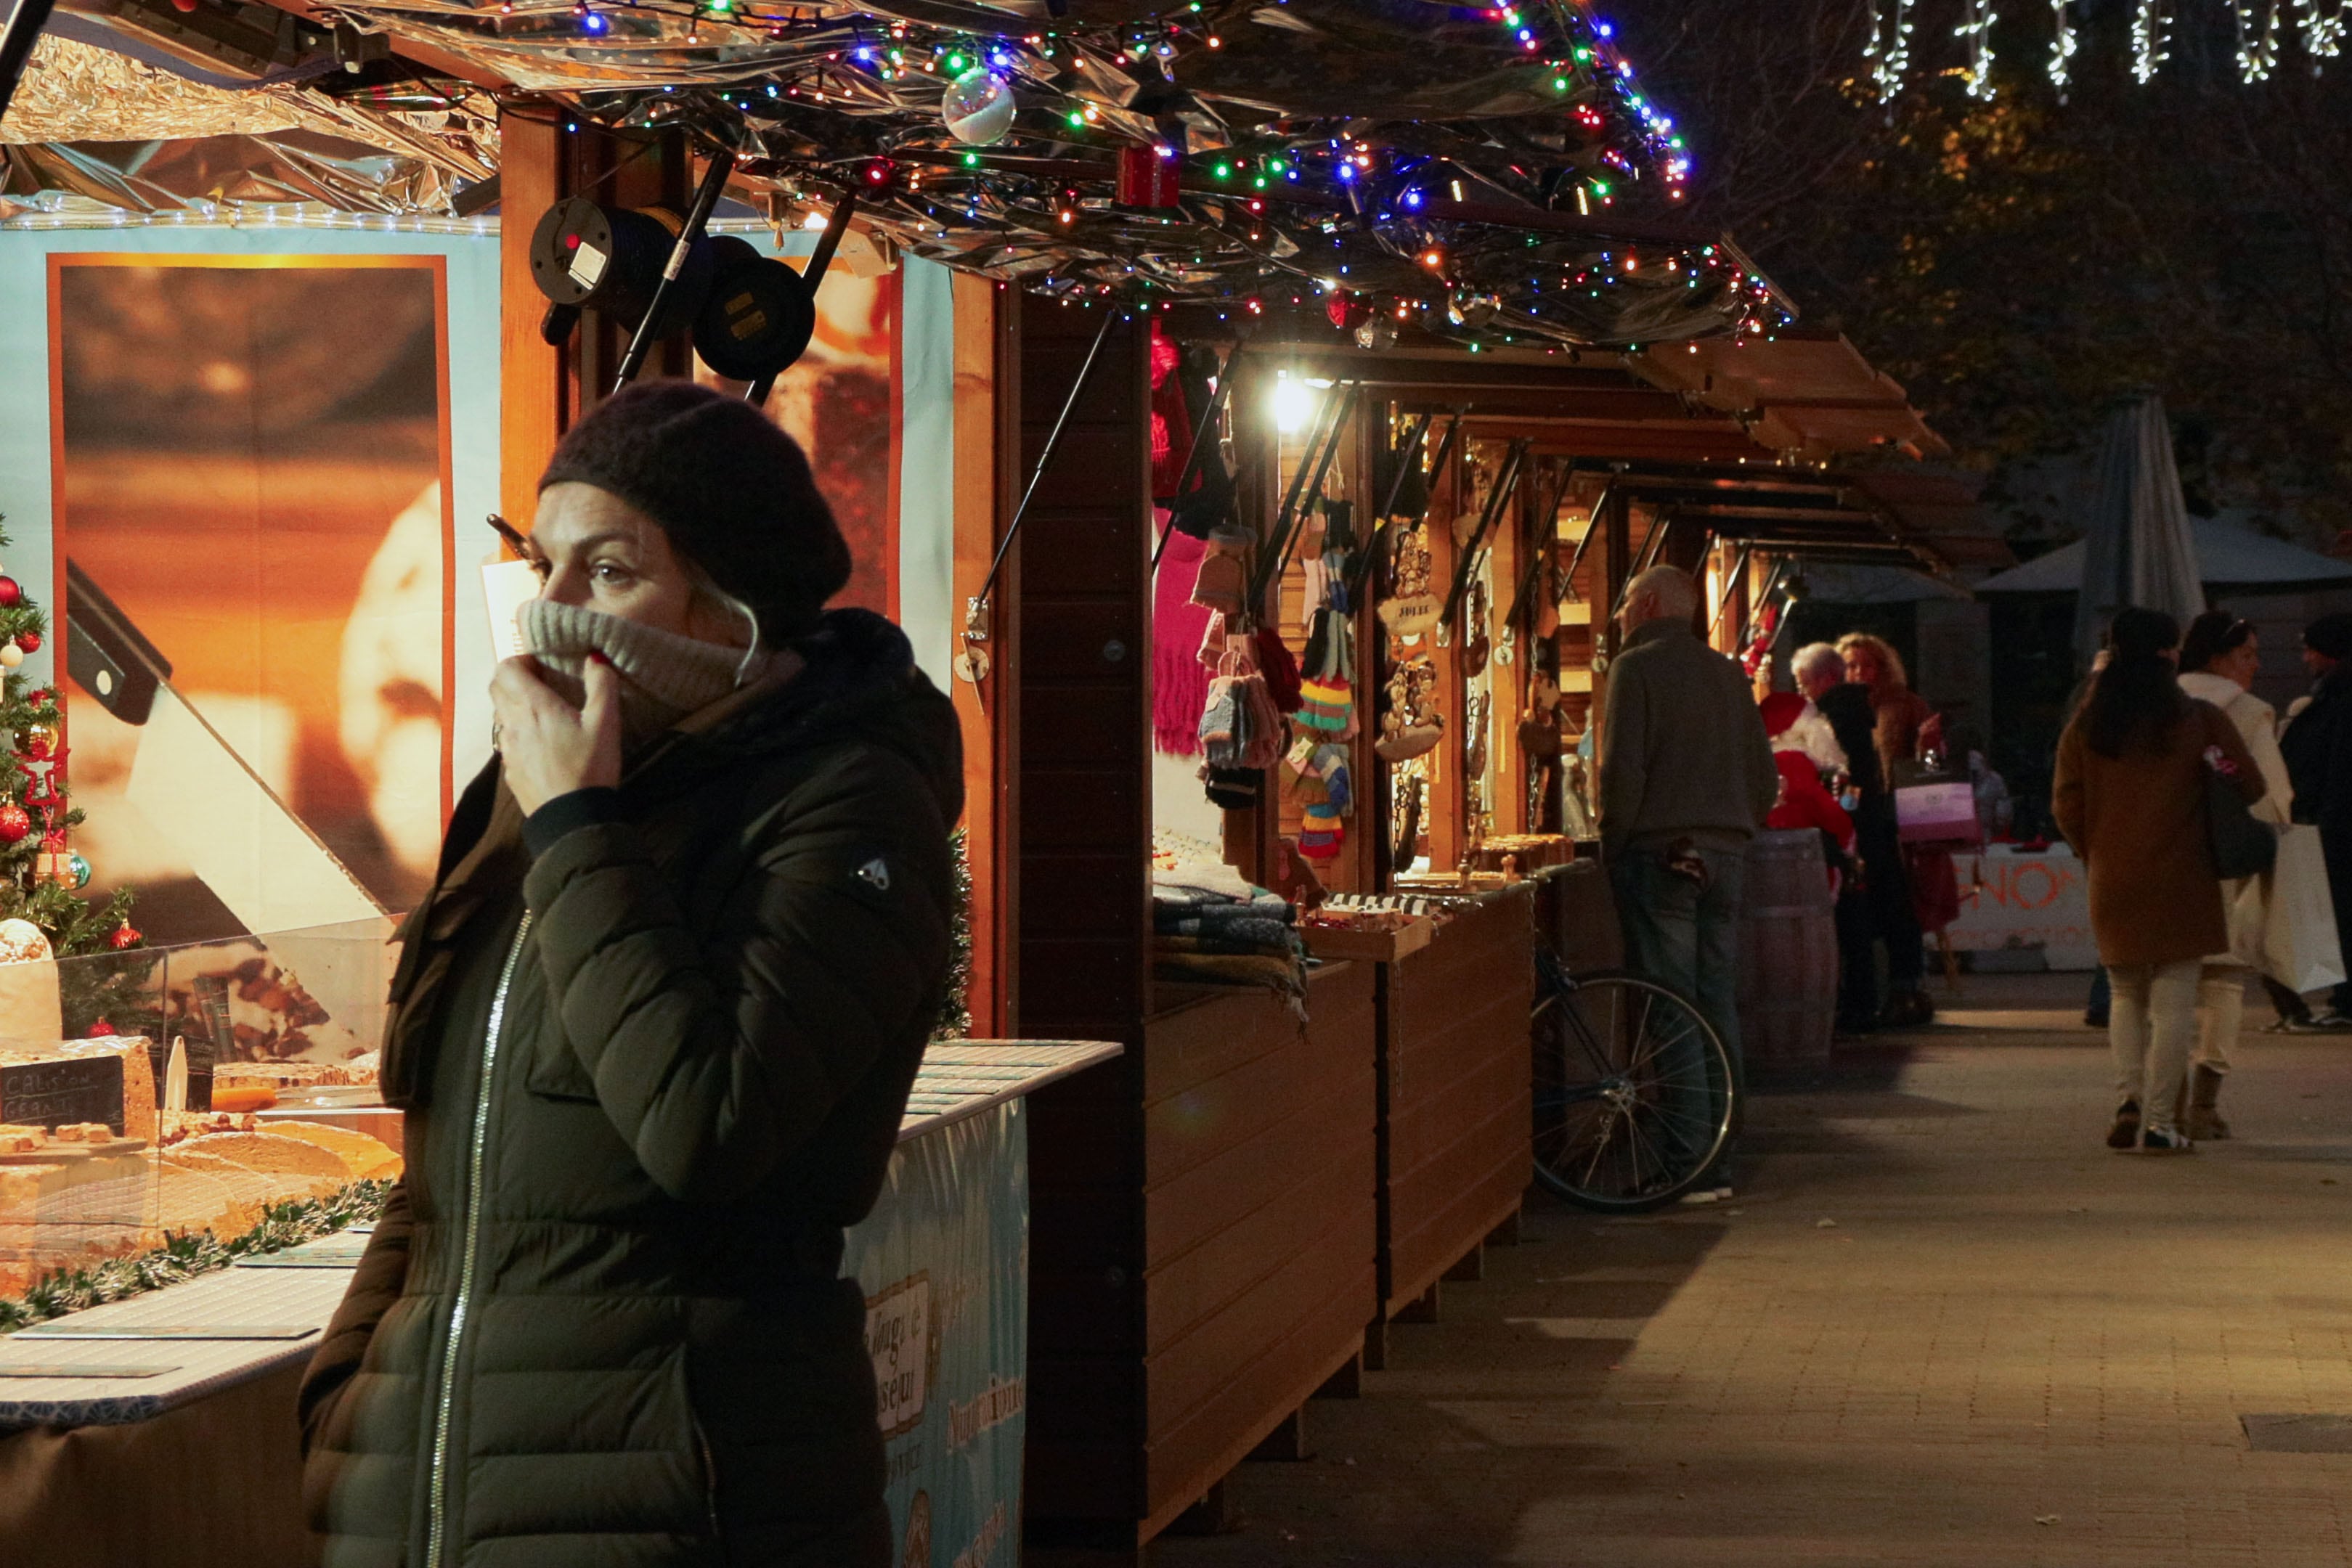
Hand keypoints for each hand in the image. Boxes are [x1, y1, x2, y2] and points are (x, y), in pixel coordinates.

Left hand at [491, 653, 621, 815]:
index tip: (543, 666)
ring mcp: (506, 749)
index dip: (522, 660)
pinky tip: (541, 745)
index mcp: (533, 706)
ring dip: (515, 705)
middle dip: (514, 679)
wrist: (573, 819)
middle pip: (496, 688)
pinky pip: (506, 741)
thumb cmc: (590, 767)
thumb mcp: (606, 724)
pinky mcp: (509, 770)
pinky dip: (518, 732)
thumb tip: (595, 657)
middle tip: (541, 683)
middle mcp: (512, 723)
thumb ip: (601, 685)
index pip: (506, 668)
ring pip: (499, 714)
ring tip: (543, 714)